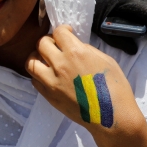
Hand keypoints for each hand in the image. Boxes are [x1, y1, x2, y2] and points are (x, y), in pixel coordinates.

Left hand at [27, 25, 146, 146]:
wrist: (111, 116)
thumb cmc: (115, 87)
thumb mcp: (105, 59)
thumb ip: (86, 50)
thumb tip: (74, 46)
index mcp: (76, 53)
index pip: (58, 32)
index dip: (63, 30)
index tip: (67, 33)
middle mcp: (60, 65)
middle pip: (41, 44)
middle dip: (48, 41)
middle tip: (56, 45)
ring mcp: (52, 82)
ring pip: (31, 63)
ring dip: (36, 57)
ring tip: (45, 60)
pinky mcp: (49, 96)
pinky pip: (35, 81)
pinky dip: (39, 75)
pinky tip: (48, 75)